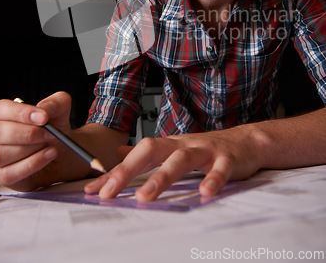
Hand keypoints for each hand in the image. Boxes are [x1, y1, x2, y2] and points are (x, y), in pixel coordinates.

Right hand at [0, 92, 74, 190]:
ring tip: (50, 145)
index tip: (44, 117)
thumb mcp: (60, 111)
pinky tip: (47, 156)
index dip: (22, 113)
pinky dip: (32, 164)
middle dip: (29, 133)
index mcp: (1, 114)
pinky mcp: (3, 176)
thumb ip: (56, 103)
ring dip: (31, 149)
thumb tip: (44, 108)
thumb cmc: (52, 130)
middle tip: (51, 134)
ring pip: (1, 154)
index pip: (1, 109)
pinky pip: (10, 173)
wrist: (61, 153)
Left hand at [84, 125, 261, 200]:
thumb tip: (119, 152)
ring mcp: (205, 150)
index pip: (135, 156)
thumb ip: (146, 153)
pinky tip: (205, 193)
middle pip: (151, 150)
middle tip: (108, 192)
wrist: (245, 141)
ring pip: (181, 160)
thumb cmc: (205, 149)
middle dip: (128, 171)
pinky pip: (220, 169)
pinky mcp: (227, 159)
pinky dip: (213, 180)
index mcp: (168, 145)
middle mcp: (182, 145)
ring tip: (145, 197)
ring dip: (162, 178)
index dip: (114, 172)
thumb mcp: (173, 149)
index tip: (93, 190)